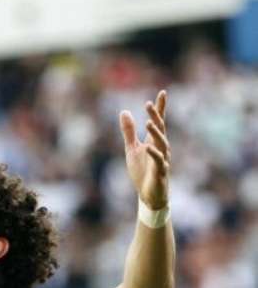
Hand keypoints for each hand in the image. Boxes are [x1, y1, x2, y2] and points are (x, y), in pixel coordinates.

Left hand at [120, 90, 170, 209]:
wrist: (148, 195)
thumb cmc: (142, 171)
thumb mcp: (132, 148)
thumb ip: (129, 131)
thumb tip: (124, 111)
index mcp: (154, 141)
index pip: (159, 121)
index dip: (160, 108)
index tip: (162, 93)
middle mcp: (161, 148)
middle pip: (160, 129)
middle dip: (155, 117)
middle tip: (148, 105)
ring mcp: (162, 160)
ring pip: (162, 144)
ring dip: (156, 133)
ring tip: (149, 122)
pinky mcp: (160, 172)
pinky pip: (159, 162)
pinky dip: (154, 154)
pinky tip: (148, 147)